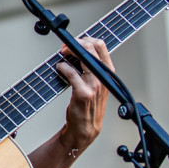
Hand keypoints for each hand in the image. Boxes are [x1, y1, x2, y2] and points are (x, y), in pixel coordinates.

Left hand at [56, 35, 112, 156]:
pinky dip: (63, 67)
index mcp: (108, 73)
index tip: (75, 42)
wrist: (85, 128)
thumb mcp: (96, 84)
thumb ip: (91, 68)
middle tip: (65, 47)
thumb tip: (79, 51)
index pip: (101, 46)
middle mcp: (103, 78)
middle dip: (76, 43)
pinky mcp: (83, 93)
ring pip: (83, 56)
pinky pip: (71, 72)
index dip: (86, 39)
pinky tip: (59, 68)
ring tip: (62, 55)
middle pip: (92, 48)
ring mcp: (94, 85)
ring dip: (68, 52)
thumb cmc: (89, 105)